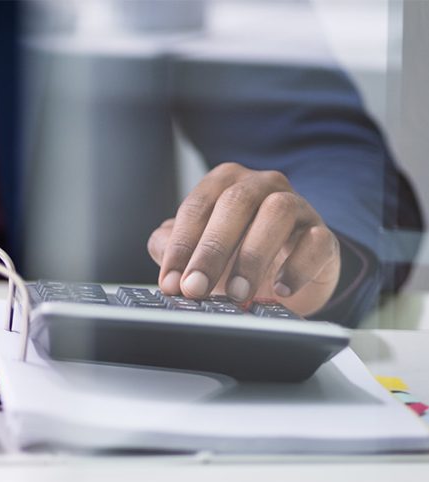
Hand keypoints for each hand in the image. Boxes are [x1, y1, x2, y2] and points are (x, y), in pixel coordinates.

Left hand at [147, 162, 340, 315]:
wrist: (286, 278)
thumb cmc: (234, 257)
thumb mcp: (198, 250)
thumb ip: (172, 247)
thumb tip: (163, 259)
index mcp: (225, 183)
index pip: (197, 206)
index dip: (181, 245)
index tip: (171, 282)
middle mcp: (261, 185)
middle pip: (235, 204)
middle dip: (211, 250)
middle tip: (196, 288)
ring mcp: (297, 206)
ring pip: (277, 213)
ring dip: (252, 256)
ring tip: (236, 294)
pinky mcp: (323, 234)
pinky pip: (316, 241)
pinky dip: (297, 266)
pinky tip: (280, 289)